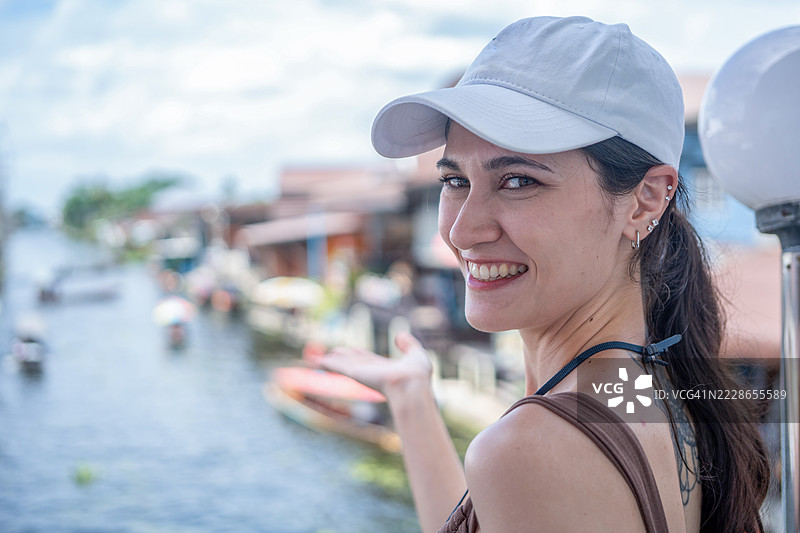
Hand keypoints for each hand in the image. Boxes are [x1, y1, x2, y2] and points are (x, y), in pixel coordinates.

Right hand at [317, 332, 432, 398]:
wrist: (412, 385)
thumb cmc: (417, 374)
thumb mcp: (416, 353)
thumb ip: (408, 344)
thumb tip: (398, 335)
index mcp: (385, 368)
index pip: (368, 360)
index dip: (359, 355)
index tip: (350, 351)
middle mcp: (371, 371)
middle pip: (353, 362)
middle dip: (343, 357)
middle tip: (332, 353)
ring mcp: (362, 373)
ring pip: (343, 364)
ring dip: (331, 361)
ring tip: (318, 358)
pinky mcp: (355, 373)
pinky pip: (337, 366)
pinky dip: (327, 363)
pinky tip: (318, 361)